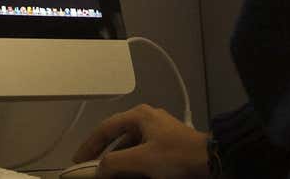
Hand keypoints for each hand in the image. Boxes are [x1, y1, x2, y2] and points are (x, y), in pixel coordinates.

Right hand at [73, 104, 209, 178]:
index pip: (105, 128)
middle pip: (117, 137)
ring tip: (110, 175)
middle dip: (103, 155)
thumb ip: (114, 163)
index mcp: (139, 116)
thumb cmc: (174, 156)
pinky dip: (134, 164)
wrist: (211, 160)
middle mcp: (147, 119)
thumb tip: (99, 170)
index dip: (89, 145)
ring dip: (119, 161)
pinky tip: (130, 174)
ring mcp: (159, 131)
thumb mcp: (141, 160)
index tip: (77, 161)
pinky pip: (143, 152)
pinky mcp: (168, 144)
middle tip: (91, 169)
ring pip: (130, 146)